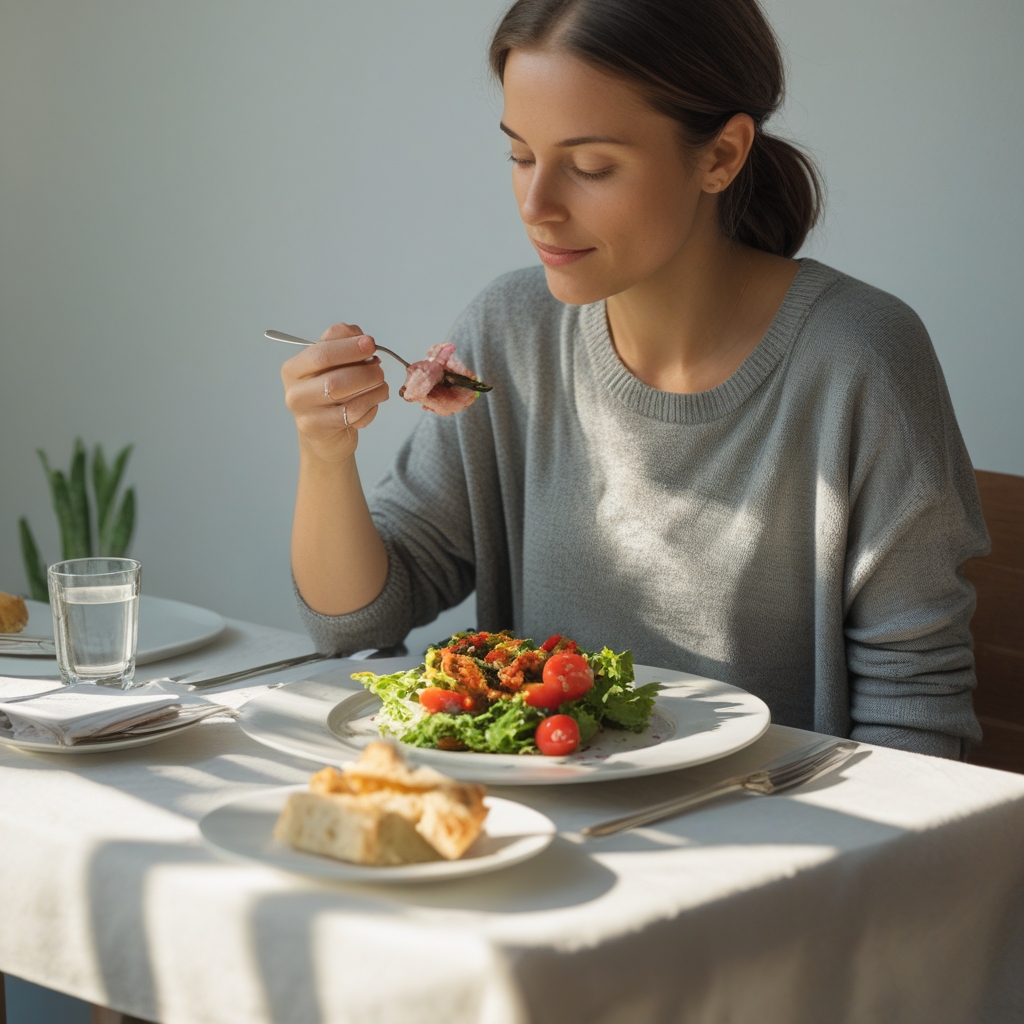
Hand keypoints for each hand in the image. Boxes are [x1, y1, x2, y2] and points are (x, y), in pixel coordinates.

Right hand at [281, 323, 388, 462]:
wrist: (324, 434)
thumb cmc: (328, 393)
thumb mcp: (331, 364)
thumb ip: (341, 343)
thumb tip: (360, 336)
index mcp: (294, 368)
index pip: (321, 353)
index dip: (349, 347)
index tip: (370, 344)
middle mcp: (295, 392)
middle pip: (335, 379)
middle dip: (365, 372)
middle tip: (379, 370)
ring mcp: (306, 414)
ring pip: (347, 400)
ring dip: (373, 390)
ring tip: (382, 386)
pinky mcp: (321, 431)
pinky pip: (354, 416)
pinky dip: (371, 407)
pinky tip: (373, 403)